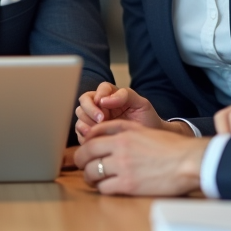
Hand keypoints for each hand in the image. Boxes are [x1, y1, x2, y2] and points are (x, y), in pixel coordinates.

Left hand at [73, 121, 208, 196]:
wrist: (188, 162)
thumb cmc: (169, 147)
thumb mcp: (142, 130)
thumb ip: (119, 129)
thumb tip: (97, 132)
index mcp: (123, 135)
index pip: (90, 139)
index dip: (83, 147)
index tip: (84, 153)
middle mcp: (119, 150)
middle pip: (85, 155)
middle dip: (81, 162)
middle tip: (84, 167)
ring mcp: (123, 168)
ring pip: (92, 173)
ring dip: (90, 177)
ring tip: (95, 180)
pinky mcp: (129, 186)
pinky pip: (104, 188)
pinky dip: (103, 189)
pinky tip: (108, 187)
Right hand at [75, 84, 190, 142]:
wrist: (150, 137)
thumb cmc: (146, 118)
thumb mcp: (140, 103)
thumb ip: (125, 95)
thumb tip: (104, 100)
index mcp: (111, 94)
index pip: (98, 90)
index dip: (98, 98)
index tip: (105, 110)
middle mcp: (100, 105)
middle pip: (84, 102)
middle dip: (89, 111)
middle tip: (101, 121)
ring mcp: (95, 119)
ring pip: (80, 117)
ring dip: (85, 124)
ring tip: (96, 132)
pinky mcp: (93, 133)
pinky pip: (80, 132)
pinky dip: (84, 136)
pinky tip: (94, 140)